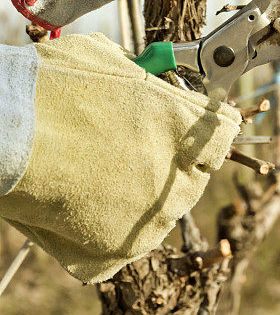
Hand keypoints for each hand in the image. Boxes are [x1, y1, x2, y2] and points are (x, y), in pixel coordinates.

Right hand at [0, 33, 240, 282]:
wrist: (6, 133)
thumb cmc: (54, 87)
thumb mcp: (112, 62)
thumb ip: (145, 76)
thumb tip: (148, 76)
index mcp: (186, 126)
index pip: (223, 132)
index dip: (204, 124)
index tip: (187, 121)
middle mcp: (178, 176)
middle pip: (194, 172)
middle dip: (169, 157)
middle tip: (132, 145)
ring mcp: (148, 219)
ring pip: (162, 208)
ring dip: (141, 192)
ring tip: (100, 170)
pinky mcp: (114, 252)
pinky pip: (126, 240)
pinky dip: (109, 225)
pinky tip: (84, 200)